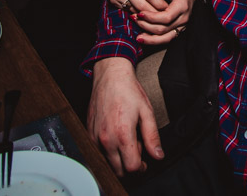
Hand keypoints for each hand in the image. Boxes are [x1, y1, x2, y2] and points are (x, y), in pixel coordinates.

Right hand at [87, 58, 163, 176]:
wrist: (110, 76)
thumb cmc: (128, 91)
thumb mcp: (147, 112)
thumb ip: (152, 137)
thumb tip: (158, 155)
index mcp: (122, 135)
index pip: (131, 167)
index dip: (141, 167)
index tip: (145, 162)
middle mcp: (106, 139)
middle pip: (118, 170)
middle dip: (129, 164)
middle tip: (136, 147)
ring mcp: (95, 137)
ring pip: (107, 163)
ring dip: (118, 158)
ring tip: (125, 139)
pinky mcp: (89, 133)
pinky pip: (97, 152)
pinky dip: (107, 150)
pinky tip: (114, 135)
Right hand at [97, 0, 177, 14]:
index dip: (160, 3)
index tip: (168, 8)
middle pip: (142, 4)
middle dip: (154, 12)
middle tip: (163, 15)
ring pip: (135, 10)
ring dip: (147, 15)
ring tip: (156, 16)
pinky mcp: (112, 0)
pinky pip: (128, 10)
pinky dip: (138, 13)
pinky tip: (145, 14)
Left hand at [135, 0, 206, 44]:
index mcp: (182, 6)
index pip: (166, 17)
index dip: (152, 17)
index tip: (140, 13)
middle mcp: (183, 18)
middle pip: (163, 29)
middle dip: (146, 26)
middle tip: (134, 18)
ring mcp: (182, 26)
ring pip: (164, 38)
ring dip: (149, 38)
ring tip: (137, 35)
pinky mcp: (178, 31)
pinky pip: (165, 39)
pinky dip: (153, 40)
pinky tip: (143, 38)